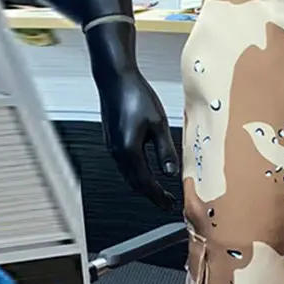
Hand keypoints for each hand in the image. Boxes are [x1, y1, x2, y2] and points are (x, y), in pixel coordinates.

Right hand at [95, 68, 179, 210]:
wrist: (114, 78)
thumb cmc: (134, 95)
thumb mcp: (158, 124)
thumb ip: (165, 151)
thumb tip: (171, 173)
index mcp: (129, 151)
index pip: (146, 183)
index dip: (159, 197)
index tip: (170, 206)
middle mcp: (117, 152)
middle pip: (136, 184)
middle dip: (152, 195)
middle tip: (167, 203)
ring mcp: (112, 147)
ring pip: (129, 176)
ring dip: (144, 186)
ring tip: (160, 191)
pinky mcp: (112, 141)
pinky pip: (125, 166)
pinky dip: (137, 175)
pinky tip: (147, 172)